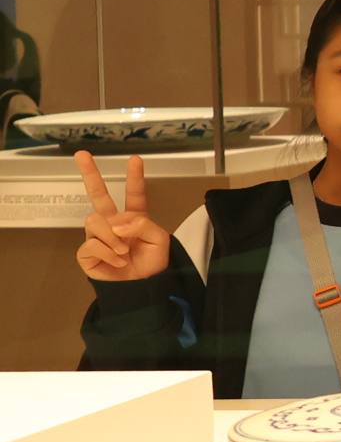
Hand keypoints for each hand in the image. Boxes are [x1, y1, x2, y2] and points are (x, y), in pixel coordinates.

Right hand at [75, 152, 171, 281]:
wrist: (144, 287)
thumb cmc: (152, 263)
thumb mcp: (158, 239)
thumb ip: (142, 224)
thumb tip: (116, 222)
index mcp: (134, 218)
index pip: (134, 194)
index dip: (135, 177)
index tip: (135, 158)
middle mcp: (113, 223)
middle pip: (98, 196)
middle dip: (90, 174)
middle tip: (81, 154)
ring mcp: (98, 236)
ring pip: (94, 221)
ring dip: (111, 236)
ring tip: (123, 251)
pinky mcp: (87, 253)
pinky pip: (92, 244)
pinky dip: (108, 253)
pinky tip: (117, 261)